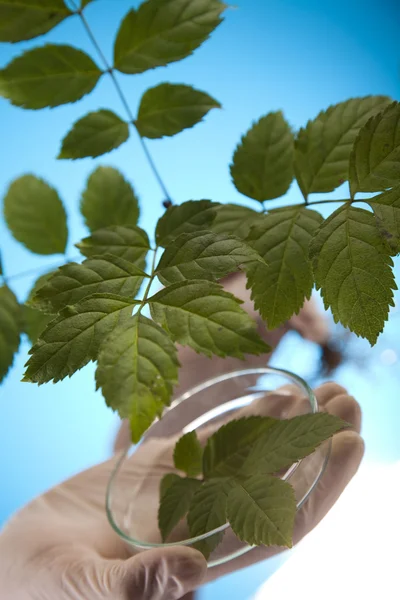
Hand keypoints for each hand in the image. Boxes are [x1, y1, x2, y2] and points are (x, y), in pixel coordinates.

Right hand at [0, 383, 362, 598]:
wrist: (21, 562)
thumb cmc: (46, 590)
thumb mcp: (86, 592)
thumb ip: (139, 586)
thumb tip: (191, 568)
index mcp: (202, 554)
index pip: (278, 520)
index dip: (318, 485)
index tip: (349, 444)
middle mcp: (206, 518)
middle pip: (278, 478)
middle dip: (318, 442)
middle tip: (349, 399)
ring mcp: (188, 488)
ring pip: (252, 451)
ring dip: (291, 422)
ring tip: (326, 387)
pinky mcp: (163, 465)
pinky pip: (214, 436)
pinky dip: (245, 414)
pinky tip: (276, 392)